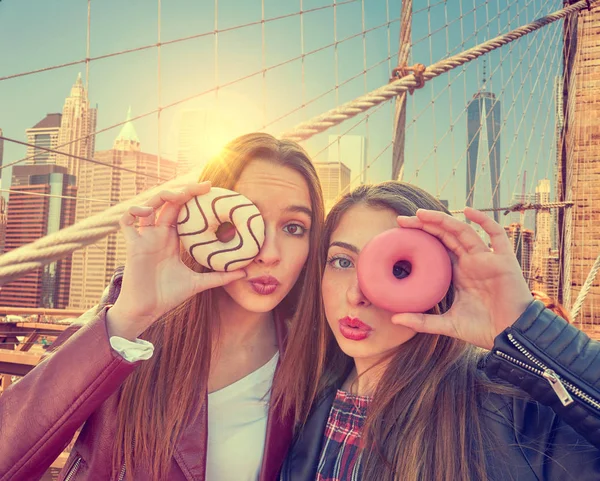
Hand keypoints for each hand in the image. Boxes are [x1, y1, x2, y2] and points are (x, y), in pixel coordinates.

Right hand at [106, 182, 246, 339]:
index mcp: (172, 239)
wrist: (146, 311)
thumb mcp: (198, 283)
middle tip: (203, 186)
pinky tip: (147, 212)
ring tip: (177, 195)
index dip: (194, 198)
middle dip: (184, 191)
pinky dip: (134, 211)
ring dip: (161, 196)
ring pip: (148, 206)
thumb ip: (220, 277)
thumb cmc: (168, 296)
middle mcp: (158, 234)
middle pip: (168, 203)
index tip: (211, 190)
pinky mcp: (132, 245)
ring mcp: (144, 238)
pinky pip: (126, 221)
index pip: (183, 211)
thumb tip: (246, 272)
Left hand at [391, 207, 532, 349]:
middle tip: (402, 220)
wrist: (512, 336)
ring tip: (422, 214)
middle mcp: (471, 261)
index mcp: (458, 272)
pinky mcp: (504, 260)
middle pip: (445, 235)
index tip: (399, 232)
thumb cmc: (484, 330)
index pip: (436, 247)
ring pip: (462, 231)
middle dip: (424, 225)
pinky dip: (484, 221)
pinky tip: (468, 211)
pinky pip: (496, 234)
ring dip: (443, 220)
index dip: (420, 237)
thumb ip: (422, 321)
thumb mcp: (447, 324)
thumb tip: (395, 319)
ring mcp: (487, 258)